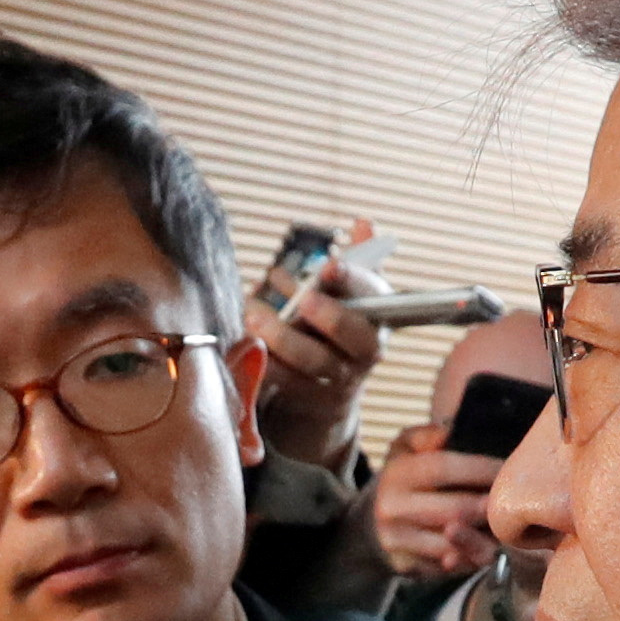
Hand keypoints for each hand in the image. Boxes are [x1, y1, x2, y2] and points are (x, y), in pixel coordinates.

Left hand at [244, 218, 386, 469]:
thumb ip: (357, 259)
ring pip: (312, 361)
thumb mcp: (352, 294)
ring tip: (254, 313)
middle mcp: (362, 352)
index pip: (371, 296)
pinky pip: (283, 382)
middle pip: (350, 336)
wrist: (328, 392)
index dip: (353, 280)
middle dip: (328, 315)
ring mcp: (335, 379)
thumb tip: (365, 222)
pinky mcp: (305, 398)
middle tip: (302, 298)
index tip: (331, 265)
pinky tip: (243, 340)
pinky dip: (261, 360)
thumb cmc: (338, 330)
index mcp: (377, 318)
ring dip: (283, 337)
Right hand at [369, 415, 502, 581]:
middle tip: (513, 501)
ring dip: (485, 536)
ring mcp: (397, 542)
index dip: (481, 469)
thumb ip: (427, 435)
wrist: (368, 527)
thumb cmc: (402, 481)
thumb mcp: (405, 449)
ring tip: (502, 524)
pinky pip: (450, 566)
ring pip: (455, 543)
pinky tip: (483, 544)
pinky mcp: (406, 566)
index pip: (445, 468)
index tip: (507, 470)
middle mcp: (392, 509)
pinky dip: (472, 556)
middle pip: (456, 510)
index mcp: (396, 475)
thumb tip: (449, 431)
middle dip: (489, 507)